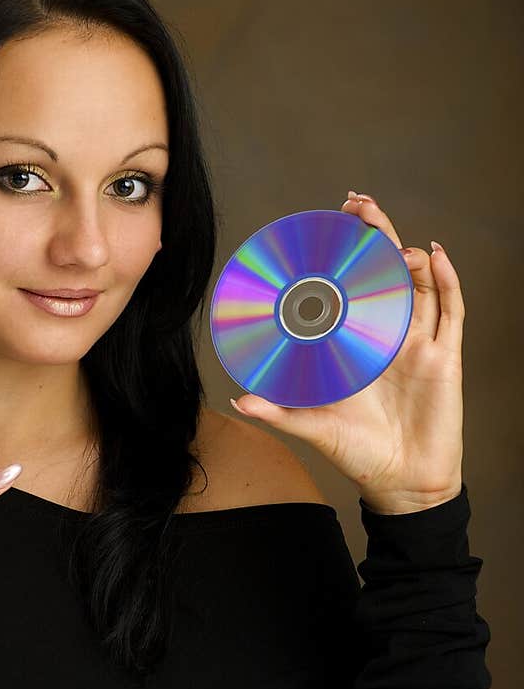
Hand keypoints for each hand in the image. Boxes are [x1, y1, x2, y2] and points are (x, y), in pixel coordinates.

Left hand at [230, 192, 464, 513]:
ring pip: (418, 284)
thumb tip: (237, 401)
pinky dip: (447, 281)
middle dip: (374, 234)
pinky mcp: (445, 358)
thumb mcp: (313, 426)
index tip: (329, 222)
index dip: (344, 253)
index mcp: (359, 344)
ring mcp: (419, 344)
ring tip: (384, 229)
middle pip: (386, 272)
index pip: (353, 285)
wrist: (401, 484)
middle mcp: (390, 336)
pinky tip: (435, 255)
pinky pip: (450, 312)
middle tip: (357, 204)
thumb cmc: (358, 453)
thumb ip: (278, 411)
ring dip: (404, 252)